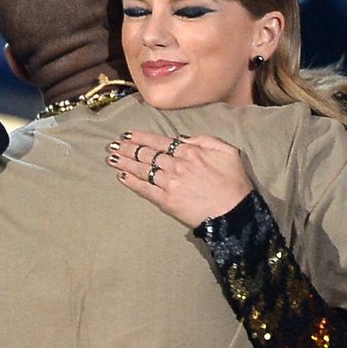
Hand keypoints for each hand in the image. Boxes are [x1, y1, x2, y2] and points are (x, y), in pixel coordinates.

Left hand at [106, 130, 253, 228]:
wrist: (234, 213)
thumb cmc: (234, 182)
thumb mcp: (227, 151)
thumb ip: (205, 140)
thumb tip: (182, 138)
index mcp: (190, 151)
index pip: (159, 142)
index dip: (141, 137)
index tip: (128, 135)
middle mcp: (176, 165)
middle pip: (146, 154)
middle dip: (127, 148)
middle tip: (112, 144)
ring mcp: (169, 184)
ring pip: (142, 170)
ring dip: (124, 162)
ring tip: (111, 157)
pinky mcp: (166, 202)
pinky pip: (145, 190)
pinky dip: (132, 182)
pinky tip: (121, 177)